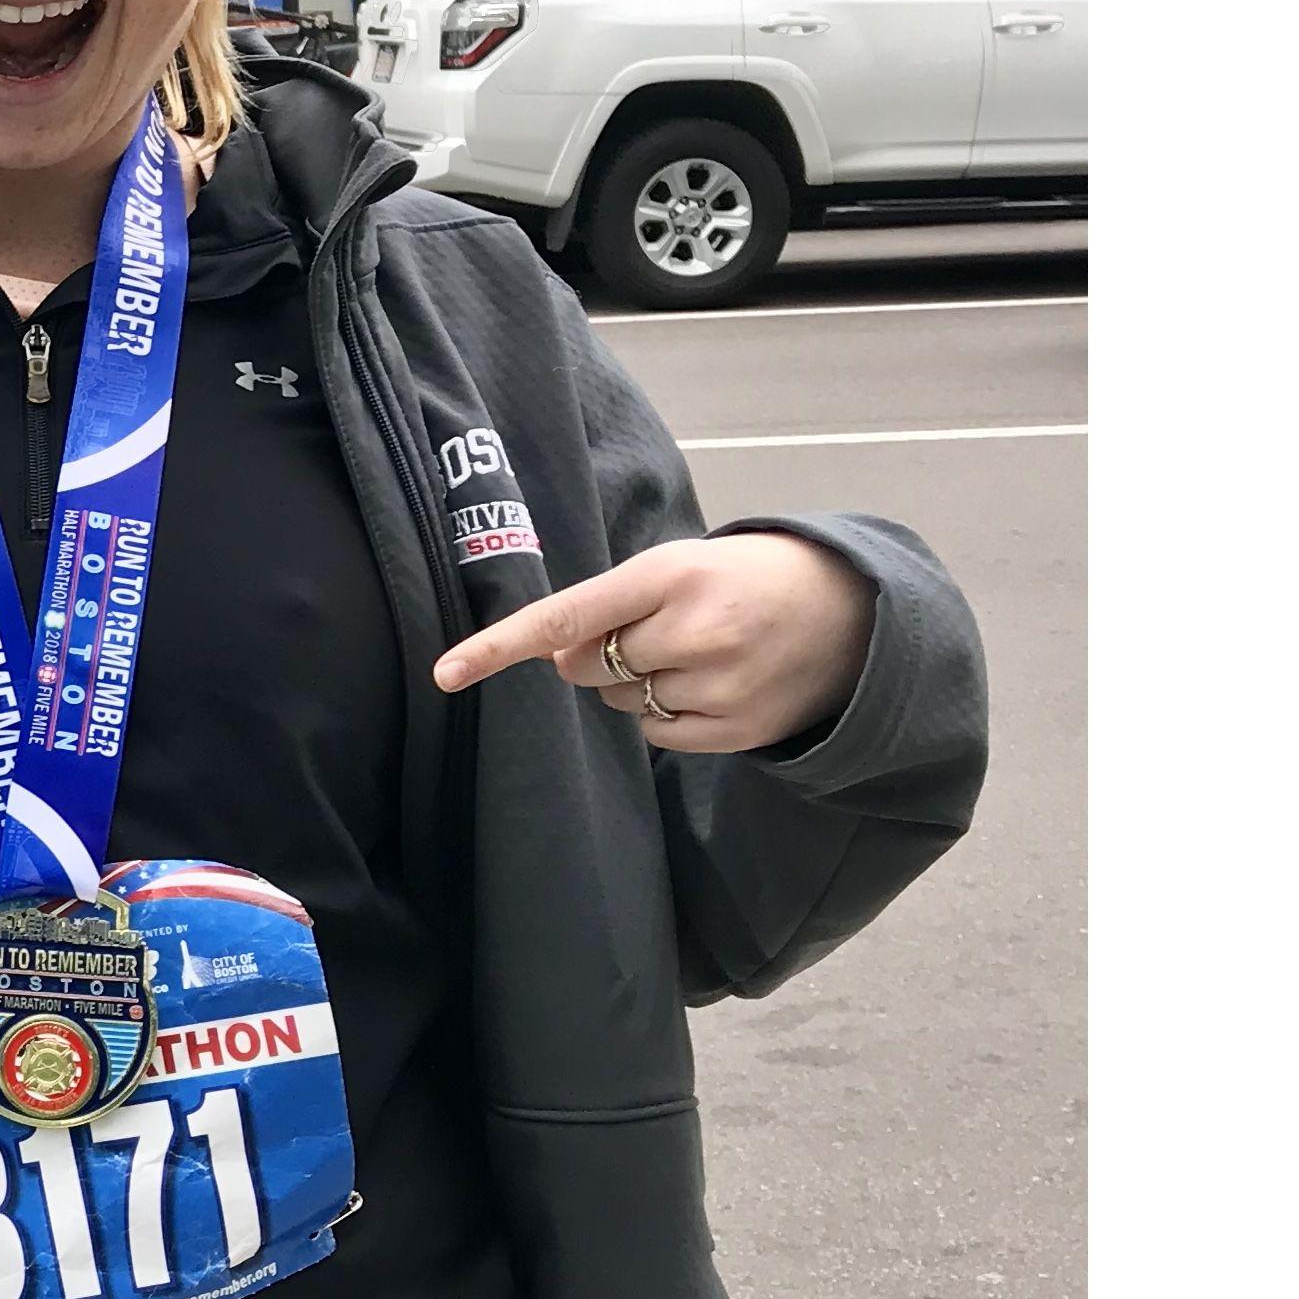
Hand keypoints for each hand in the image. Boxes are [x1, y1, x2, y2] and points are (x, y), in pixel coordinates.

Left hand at [432, 533, 873, 755]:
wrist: (851, 612)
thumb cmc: (747, 579)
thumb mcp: (682, 564)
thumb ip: (614, 603)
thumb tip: (555, 654)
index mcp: (670, 575)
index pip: (565, 616)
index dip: (500, 646)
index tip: (448, 672)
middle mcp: (692, 631)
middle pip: (584, 667)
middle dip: (595, 654)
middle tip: (652, 629)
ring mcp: (717, 684)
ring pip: (621, 703)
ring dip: (635, 684)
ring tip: (694, 652)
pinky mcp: (736, 729)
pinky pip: (660, 734)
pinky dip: (668, 714)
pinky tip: (710, 684)